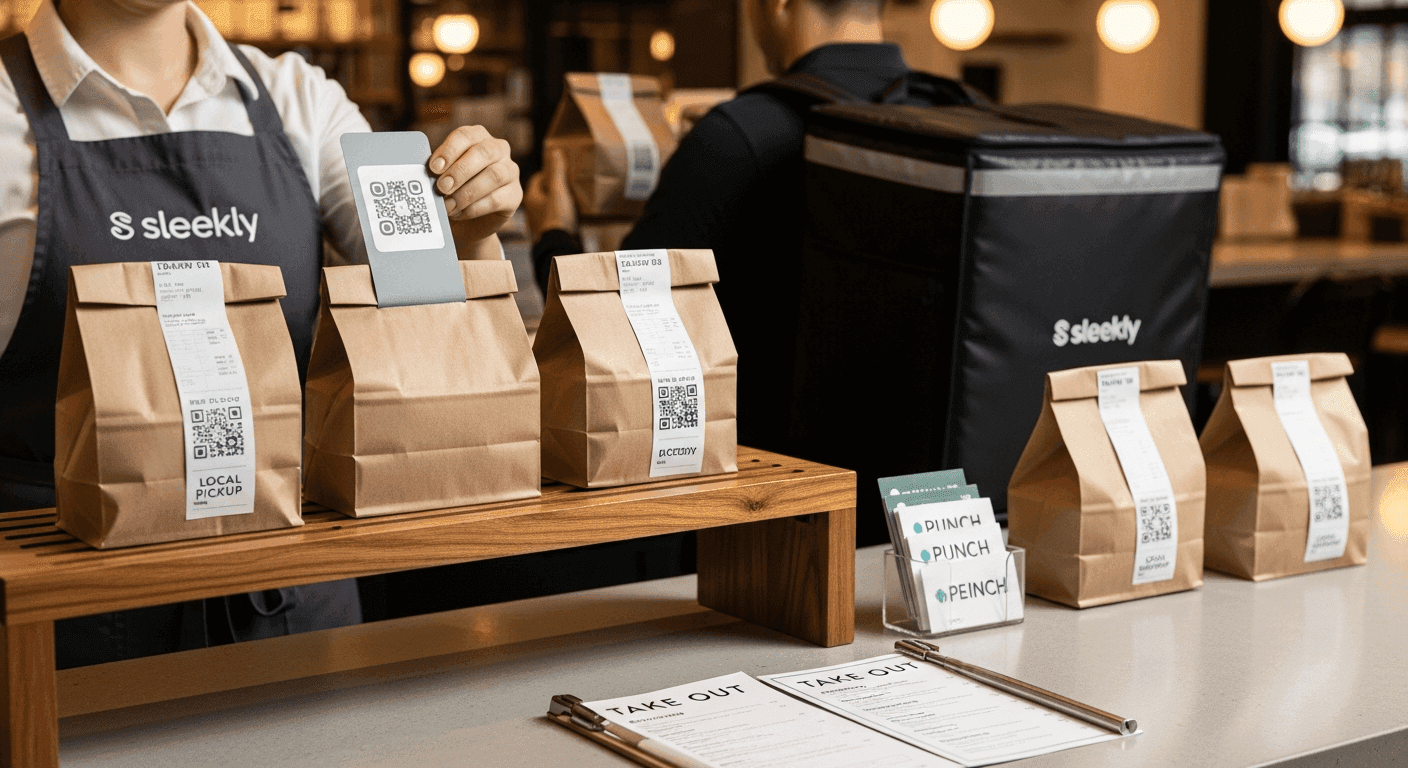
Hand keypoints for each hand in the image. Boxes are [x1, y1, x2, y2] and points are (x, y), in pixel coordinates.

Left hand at [428, 125, 521, 244]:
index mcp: (478, 137)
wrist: (467, 222)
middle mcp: (498, 149)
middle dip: (460, 170)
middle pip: (484, 152)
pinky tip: (459, 213)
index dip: (449, 150)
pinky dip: (474, 208)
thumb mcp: (442, 176)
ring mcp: (510, 171)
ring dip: (468, 191)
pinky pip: (497, 199)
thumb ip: (437, 171)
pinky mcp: (515, 195)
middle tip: (442, 187)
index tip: (434, 168)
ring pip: (495, 175)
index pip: (466, 136)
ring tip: (449, 205)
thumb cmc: (452, 192)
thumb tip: (424, 174)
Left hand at [523, 146, 577, 238]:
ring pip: (547, 203)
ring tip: (570, 196)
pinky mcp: (547, 230)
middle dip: (553, 185)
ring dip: (557, 199)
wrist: (557, 246)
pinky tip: (570, 213)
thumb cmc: (556, 217)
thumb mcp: (558, 190)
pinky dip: (559, 211)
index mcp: (532, 196)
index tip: (560, 170)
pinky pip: (552, 215)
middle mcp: (532, 208)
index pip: (538, 178)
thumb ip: (557, 171)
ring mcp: (539, 220)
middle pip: (542, 191)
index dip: (549, 172)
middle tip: (566, 181)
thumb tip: (554, 151)